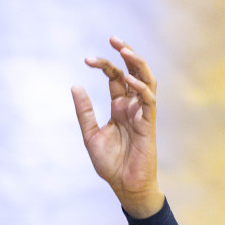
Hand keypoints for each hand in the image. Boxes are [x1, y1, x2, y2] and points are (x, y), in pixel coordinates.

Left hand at [71, 37, 163, 218]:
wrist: (124, 185)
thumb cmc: (110, 164)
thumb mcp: (90, 135)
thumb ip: (84, 112)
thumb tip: (75, 86)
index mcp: (119, 106)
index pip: (115, 77)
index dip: (104, 65)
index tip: (86, 59)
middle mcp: (132, 106)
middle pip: (133, 72)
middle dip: (126, 54)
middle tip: (113, 38)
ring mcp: (142, 113)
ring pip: (146, 80)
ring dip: (137, 64)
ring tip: (125, 50)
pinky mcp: (149, 124)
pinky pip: (149, 100)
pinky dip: (141, 88)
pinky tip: (129, 79)